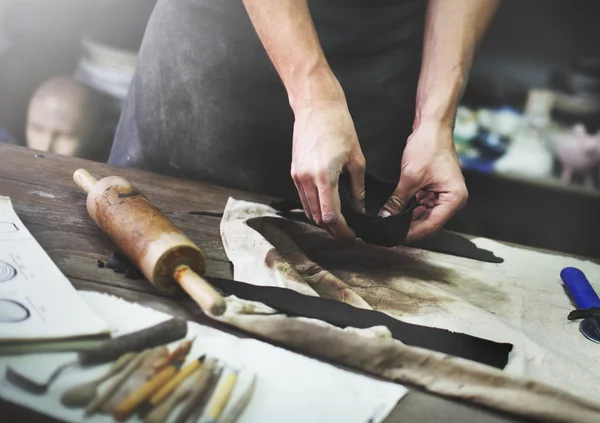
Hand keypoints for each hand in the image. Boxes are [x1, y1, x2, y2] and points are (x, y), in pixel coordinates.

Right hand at [291, 95, 365, 240]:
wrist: (316, 107)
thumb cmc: (339, 127)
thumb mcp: (356, 159)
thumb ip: (357, 187)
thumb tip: (359, 208)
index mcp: (324, 177)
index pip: (331, 216)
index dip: (342, 230)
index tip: (352, 236)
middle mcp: (307, 180)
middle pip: (318, 217)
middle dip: (333, 229)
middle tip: (347, 234)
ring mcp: (298, 176)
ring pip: (309, 210)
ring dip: (323, 220)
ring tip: (339, 223)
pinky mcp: (294, 172)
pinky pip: (303, 198)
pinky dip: (315, 207)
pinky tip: (327, 207)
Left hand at [380, 121, 467, 242]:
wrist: (432, 126)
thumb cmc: (429, 146)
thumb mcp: (410, 178)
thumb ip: (398, 201)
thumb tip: (386, 217)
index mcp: (454, 199)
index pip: (431, 225)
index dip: (412, 233)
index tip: (394, 238)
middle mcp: (453, 199)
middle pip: (428, 222)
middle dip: (408, 227)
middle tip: (389, 233)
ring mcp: (444, 195)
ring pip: (423, 215)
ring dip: (407, 218)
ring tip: (389, 223)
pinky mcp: (435, 189)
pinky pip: (421, 204)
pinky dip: (409, 208)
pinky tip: (395, 211)